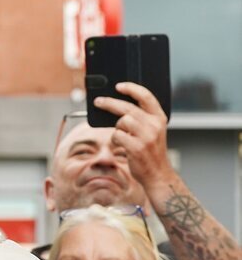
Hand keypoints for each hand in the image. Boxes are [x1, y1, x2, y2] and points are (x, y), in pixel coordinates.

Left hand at [93, 82, 175, 199]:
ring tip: (123, 137)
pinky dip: (115, 140)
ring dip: (117, 128)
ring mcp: (146, 136)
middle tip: (98, 101)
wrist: (157, 174)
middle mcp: (154, 125)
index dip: (131, 88)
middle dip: (110, 103)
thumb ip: (142, 119)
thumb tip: (118, 108)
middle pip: (127, 107)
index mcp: (160, 118)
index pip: (146, 96)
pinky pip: (117, 136)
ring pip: (121, 121)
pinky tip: (122, 145)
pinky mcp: (136, 147)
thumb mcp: (152, 132)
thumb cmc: (150, 152)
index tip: (118, 86)